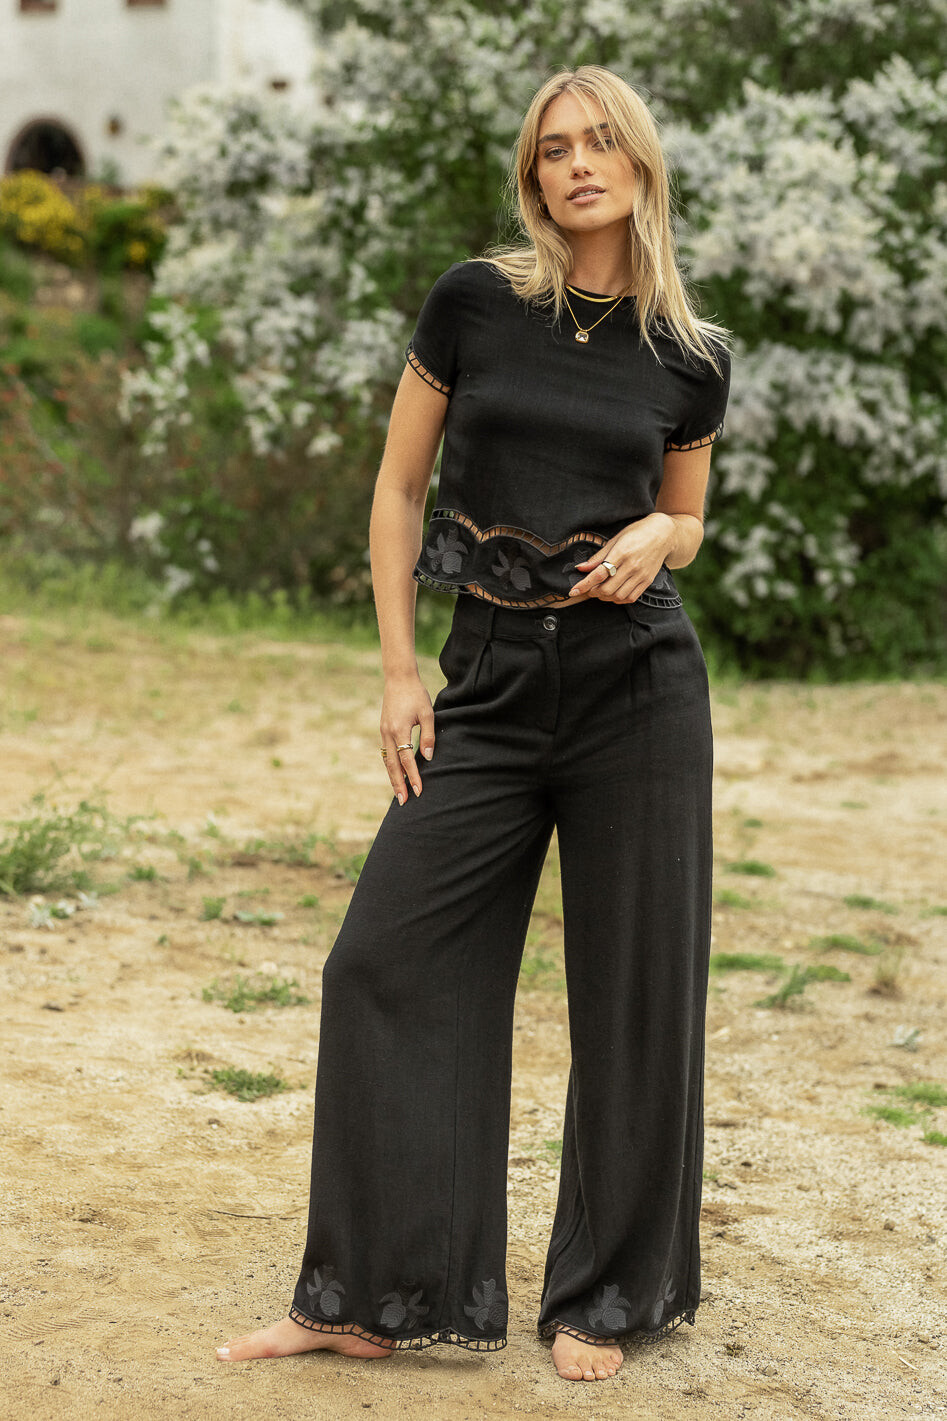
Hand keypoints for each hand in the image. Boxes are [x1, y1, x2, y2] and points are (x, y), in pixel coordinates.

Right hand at [380, 674, 434, 803]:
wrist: (398, 678)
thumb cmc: (416, 694)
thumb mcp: (427, 713)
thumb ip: (428, 736)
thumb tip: (428, 757)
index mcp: (399, 729)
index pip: (407, 759)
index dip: (413, 776)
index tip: (419, 791)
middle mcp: (388, 733)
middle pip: (392, 765)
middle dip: (398, 784)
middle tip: (403, 802)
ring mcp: (383, 732)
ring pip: (386, 761)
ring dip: (393, 778)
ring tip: (399, 793)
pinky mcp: (383, 730)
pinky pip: (386, 753)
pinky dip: (390, 766)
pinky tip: (396, 774)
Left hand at [568, 513, 675, 603]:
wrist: (664, 534)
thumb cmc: (637, 533)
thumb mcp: (615, 540)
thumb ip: (598, 557)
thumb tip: (581, 568)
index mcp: (622, 552)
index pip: (599, 574)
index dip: (584, 585)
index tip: (573, 591)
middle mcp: (632, 566)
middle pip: (607, 589)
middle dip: (593, 592)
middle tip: (587, 588)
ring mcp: (641, 575)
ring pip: (618, 596)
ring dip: (604, 597)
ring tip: (599, 591)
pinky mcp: (647, 581)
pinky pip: (630, 598)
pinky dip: (618, 599)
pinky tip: (613, 593)